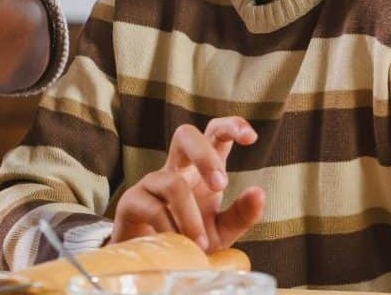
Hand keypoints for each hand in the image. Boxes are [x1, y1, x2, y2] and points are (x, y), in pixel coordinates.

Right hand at [109, 117, 265, 251]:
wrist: (155, 264)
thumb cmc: (190, 240)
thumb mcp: (222, 231)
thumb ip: (241, 214)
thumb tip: (259, 192)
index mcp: (201, 169)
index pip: (214, 133)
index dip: (231, 126)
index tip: (251, 138)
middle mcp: (176, 168)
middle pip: (185, 135)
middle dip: (204, 155)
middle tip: (220, 185)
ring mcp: (152, 182)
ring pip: (173, 183)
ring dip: (190, 215)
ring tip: (199, 243)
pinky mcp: (131, 201)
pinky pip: (154, 208)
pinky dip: (171, 229)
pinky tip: (177, 244)